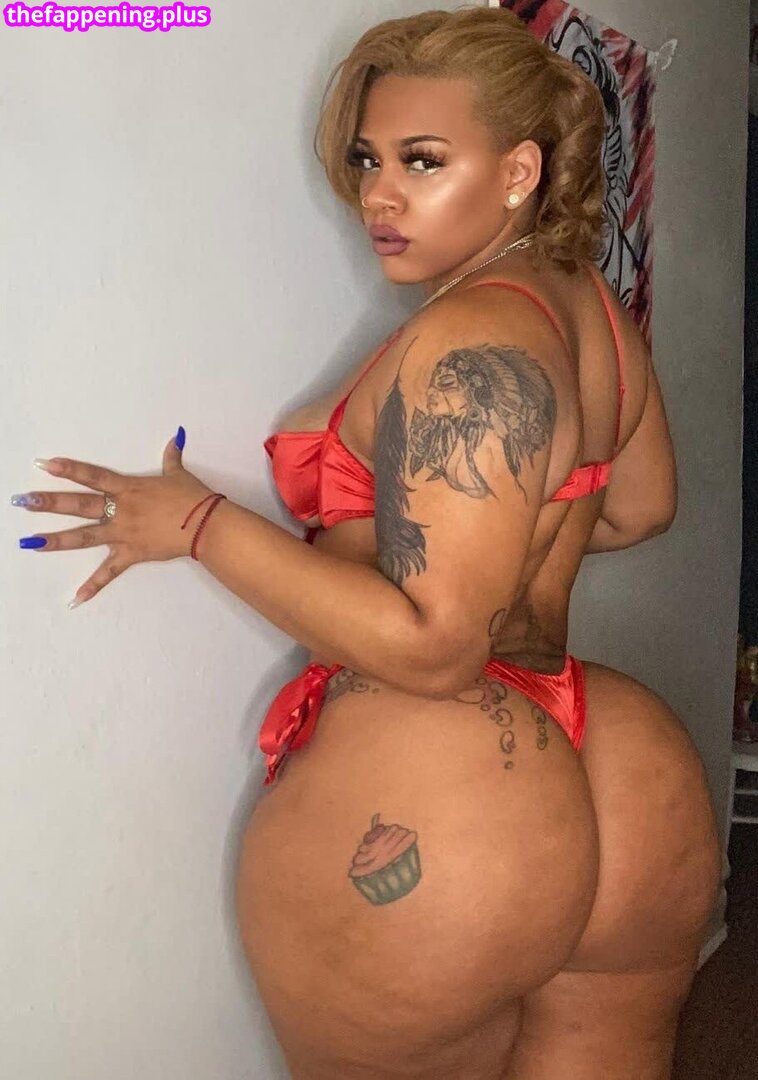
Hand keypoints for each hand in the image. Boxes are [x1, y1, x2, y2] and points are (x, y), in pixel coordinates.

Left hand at [13, 431, 217, 606]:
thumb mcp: (179, 474)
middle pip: (78, 505)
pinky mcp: (132, 554)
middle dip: (49, 503)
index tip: (44, 464)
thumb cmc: (193, 498)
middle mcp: (120, 510)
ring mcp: (123, 534)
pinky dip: (93, 586)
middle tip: (22, 501)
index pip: (92, 476)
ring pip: (84, 537)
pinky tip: (75, 598)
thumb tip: (175, 439)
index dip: (68, 469)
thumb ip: (171, 458)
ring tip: (30, 543)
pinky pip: (109, 573)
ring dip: (56, 540)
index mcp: (129, 488)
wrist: (206, 524)